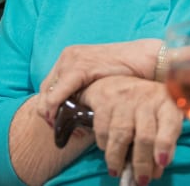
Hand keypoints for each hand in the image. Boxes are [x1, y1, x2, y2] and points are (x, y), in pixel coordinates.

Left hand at [37, 39, 160, 126]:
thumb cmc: (126, 74)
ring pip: (47, 94)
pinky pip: (59, 92)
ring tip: (72, 130)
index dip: (49, 110)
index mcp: (69, 58)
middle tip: (64, 132)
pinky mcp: (81, 66)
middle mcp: (67, 56)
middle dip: (49, 116)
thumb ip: (84, 91)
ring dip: (54, 116)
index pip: (47, 88)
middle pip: (44, 91)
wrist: (145, 59)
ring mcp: (72, 59)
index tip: (59, 126)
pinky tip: (69, 121)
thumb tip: (74, 114)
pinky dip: (58, 108)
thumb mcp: (98, 82)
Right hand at [81, 75, 182, 183]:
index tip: (162, 163)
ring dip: (118, 157)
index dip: (165, 144)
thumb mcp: (163, 117)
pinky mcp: (104, 100)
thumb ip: (165, 142)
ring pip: (121, 134)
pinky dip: (103, 144)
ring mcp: (124, 99)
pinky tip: (106, 150)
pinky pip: (102, 127)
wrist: (117, 78)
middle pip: (144, 135)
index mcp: (166, 103)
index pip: (170, 124)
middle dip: (142, 162)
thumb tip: (157, 169)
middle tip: (141, 180)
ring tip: (117, 171)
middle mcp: (146, 98)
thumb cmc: (146, 105)